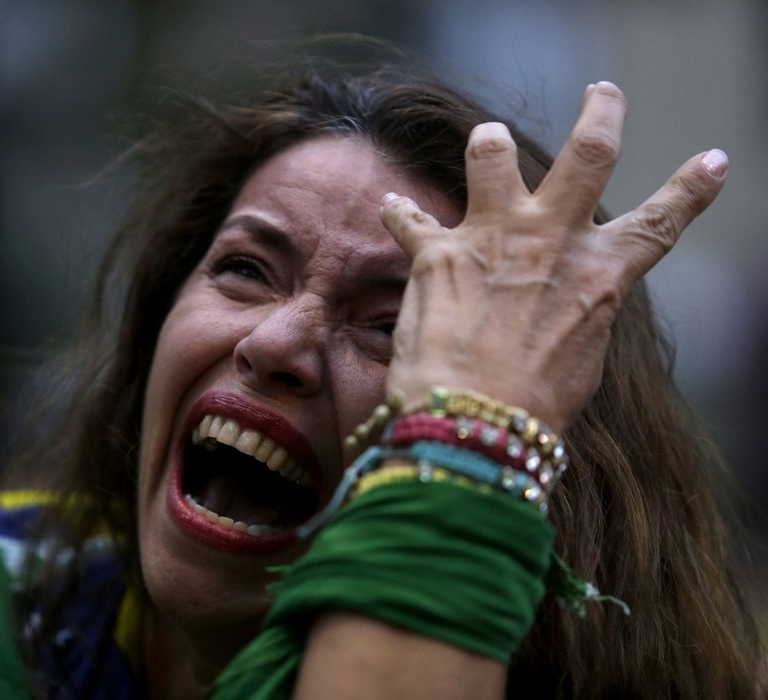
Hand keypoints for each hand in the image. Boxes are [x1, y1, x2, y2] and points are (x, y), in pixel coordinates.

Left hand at [380, 81, 727, 431]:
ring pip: (493, 155)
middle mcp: (551, 242)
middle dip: (602, 114)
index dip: (692, 190)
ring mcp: (493, 238)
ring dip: (491, 142)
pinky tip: (391, 206)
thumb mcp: (580, 358)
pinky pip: (411, 218)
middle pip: (589, 154)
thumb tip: (572, 302)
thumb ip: (579, 313)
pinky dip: (399, 212)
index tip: (714, 161)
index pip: (659, 223)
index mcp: (599, 275)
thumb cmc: (533, 406)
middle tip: (603, 94)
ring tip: (489, 138)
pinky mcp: (437, 253)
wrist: (474, 421)